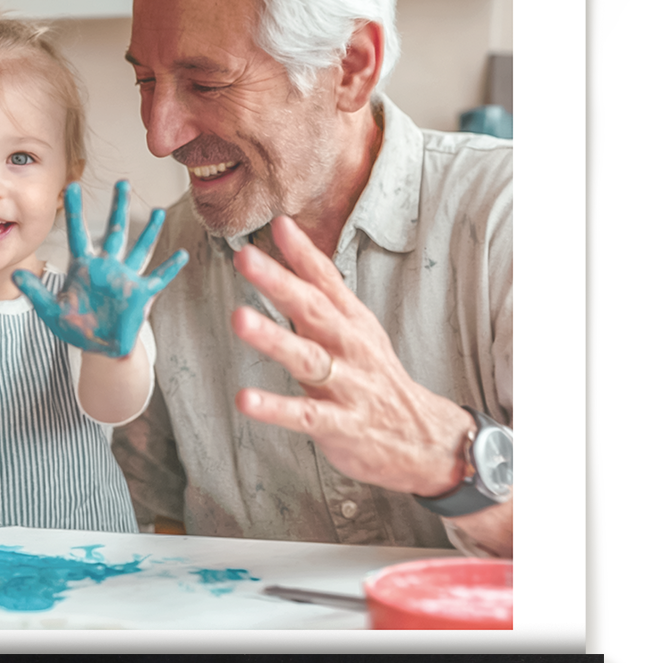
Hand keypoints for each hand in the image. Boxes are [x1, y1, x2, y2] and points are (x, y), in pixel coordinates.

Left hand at [13, 180, 186, 358]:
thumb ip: (36, 292)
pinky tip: (181, 255)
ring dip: (150, 231)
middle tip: (122, 182)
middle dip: (119, 208)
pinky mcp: (141, 294)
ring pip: (140, 249)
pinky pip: (158, 278)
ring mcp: (126, 278)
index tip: (72, 185)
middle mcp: (107, 266)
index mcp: (84, 267)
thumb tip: (14, 276)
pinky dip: (170, 268)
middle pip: (115, 231)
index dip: (75, 210)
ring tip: (158, 211)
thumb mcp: (51, 311)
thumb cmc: (76, 327)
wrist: (99, 347)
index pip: (78, 232)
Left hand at [230, 215, 482, 500]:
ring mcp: (346, 385)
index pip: (327, 280)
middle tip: (246, 259)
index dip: (303, 252)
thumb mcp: (357, 327)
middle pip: (313, 310)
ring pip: (307, 358)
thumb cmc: (376, 376)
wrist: (424, 437)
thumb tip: (288, 237)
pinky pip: (304, 415)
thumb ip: (323, 287)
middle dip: (279, 283)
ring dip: (273, 338)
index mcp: (351, 321)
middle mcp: (349, 347)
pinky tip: (246, 399)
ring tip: (239, 318)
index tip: (279, 225)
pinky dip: (275, 408)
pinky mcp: (339, 424)